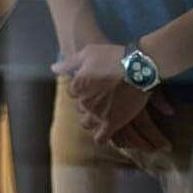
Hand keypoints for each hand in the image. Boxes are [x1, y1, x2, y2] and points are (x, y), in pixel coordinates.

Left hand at [54, 42, 172, 144]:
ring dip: (92, 119)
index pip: (72, 92)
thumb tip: (53, 68)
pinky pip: (100, 138)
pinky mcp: (112, 124)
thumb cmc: (113, 57)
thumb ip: (69, 63)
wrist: (139, 68)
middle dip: (88, 102)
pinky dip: (102, 136)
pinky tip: (108, 129)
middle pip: (80, 107)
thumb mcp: (88, 53)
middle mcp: (85, 102)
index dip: (82, 87)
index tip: (93, 83)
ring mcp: (98, 115)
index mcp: (78, 85)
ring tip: (105, 112)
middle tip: (103, 95)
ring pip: (86, 123)